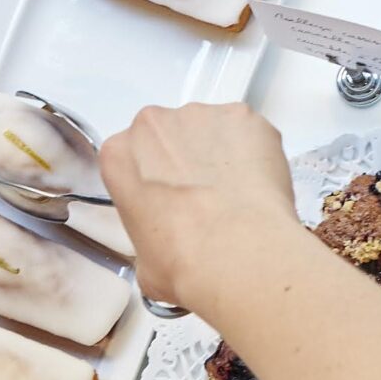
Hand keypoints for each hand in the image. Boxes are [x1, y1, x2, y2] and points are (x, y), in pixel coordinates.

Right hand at [99, 103, 301, 310]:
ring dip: (224, 155)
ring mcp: (201, 117)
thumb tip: (164, 253)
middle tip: (209, 197)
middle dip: (189, 162)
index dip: (156, 179)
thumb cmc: (188, 257)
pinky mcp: (243, 119)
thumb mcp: (144, 262)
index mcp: (120, 155)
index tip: (171, 196)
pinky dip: (259, 152)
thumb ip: (148, 240)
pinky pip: (252, 131)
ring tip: (238, 194)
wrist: (235, 252)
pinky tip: (260, 183)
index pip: (134, 157)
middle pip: (172, 137)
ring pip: (214, 131)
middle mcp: (154, 125)